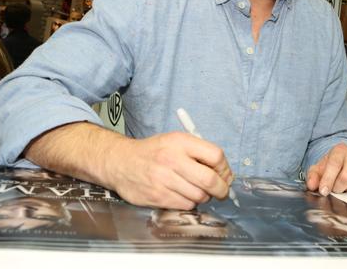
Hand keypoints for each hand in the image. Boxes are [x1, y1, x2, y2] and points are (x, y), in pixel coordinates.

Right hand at [110, 131, 233, 209]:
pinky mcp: (158, 196)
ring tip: (197, 190)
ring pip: (200, 196)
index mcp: (180, 142)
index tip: (225, 174)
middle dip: (222, 189)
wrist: (121, 162)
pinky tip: (183, 194)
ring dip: (204, 196)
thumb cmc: (153, 152)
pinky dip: (190, 202)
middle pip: (210, 180)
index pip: (215, 155)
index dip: (225, 168)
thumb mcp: (175, 141)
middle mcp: (172, 159)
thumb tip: (224, 172)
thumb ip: (198, 152)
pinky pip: (186, 205)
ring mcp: (164, 179)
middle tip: (222, 191)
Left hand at [306, 143, 346, 194]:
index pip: (334, 164)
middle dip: (338, 188)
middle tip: (335, 189)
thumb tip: (312, 185)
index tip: (324, 191)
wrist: (345, 163)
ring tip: (345, 187)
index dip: (328, 180)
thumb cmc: (332, 166)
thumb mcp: (319, 169)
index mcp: (340, 150)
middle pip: (346, 178)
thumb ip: (313, 176)